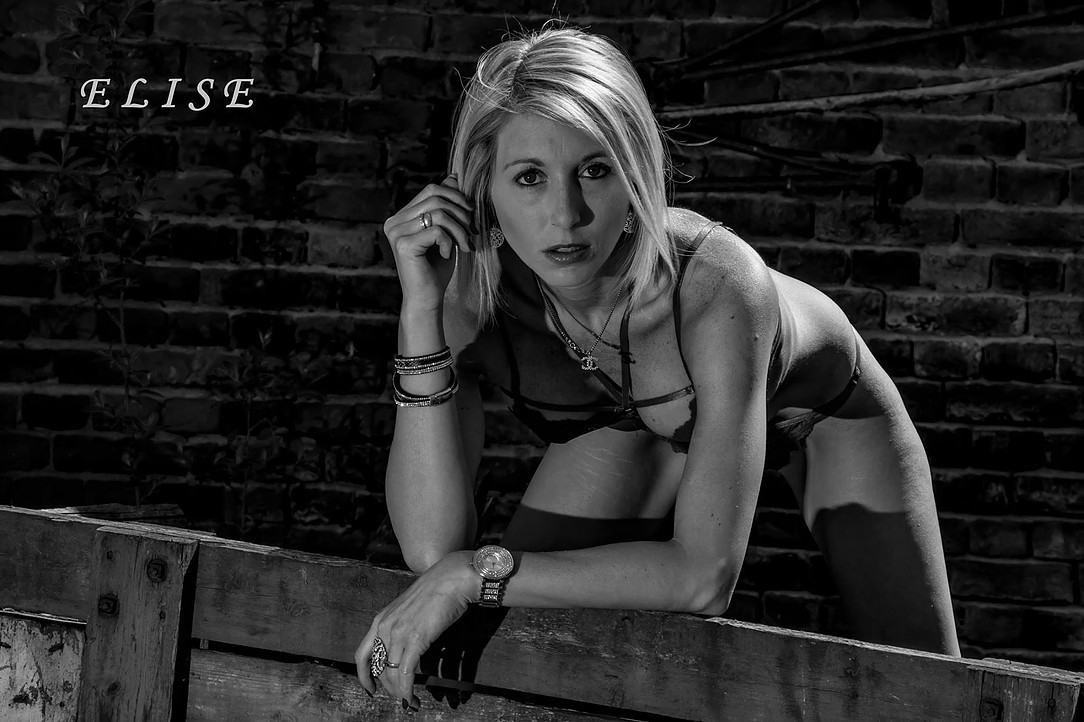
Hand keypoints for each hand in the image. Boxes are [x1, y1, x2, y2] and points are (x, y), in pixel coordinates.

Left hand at [354, 551, 475, 708]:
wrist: (451, 579)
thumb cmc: (435, 592)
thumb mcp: (408, 609)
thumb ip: (400, 626)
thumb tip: (403, 648)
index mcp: (380, 620)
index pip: (362, 656)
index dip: (364, 677)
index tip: (371, 689)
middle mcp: (384, 627)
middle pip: (378, 669)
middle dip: (389, 688)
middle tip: (401, 698)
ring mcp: (398, 633)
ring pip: (391, 674)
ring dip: (399, 693)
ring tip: (410, 702)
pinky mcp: (415, 639)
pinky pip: (405, 673)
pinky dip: (407, 690)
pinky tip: (412, 697)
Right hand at [383, 174, 475, 312]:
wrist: (428, 299)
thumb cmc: (437, 268)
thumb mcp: (446, 232)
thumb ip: (446, 206)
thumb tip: (453, 176)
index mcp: (402, 216)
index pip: (432, 190)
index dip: (456, 198)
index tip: (471, 216)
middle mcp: (394, 221)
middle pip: (435, 197)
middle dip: (461, 213)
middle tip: (472, 232)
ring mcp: (396, 232)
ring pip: (438, 213)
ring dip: (460, 229)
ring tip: (466, 245)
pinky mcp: (403, 245)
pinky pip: (437, 230)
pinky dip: (450, 242)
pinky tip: (449, 255)